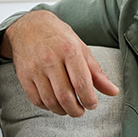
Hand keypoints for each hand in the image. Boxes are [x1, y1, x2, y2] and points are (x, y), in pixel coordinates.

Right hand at [0, 10, 119, 116]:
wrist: (29, 25)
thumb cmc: (59, 37)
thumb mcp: (81, 48)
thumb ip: (97, 72)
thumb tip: (113, 91)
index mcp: (69, 50)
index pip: (81, 82)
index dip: (89, 99)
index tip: (92, 105)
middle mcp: (50, 59)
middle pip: (65, 95)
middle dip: (76, 110)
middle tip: (81, 111)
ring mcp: (35, 68)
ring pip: (50, 100)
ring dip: (62, 111)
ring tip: (69, 109)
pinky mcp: (23, 76)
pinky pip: (36, 99)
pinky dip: (47, 107)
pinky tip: (55, 104)